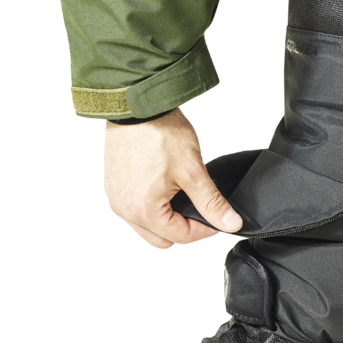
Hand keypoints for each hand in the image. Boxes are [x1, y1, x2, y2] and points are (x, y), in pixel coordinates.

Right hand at [102, 108, 242, 248]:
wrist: (135, 103)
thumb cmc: (160, 132)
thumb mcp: (193, 171)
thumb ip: (212, 203)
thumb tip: (230, 223)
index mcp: (143, 210)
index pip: (182, 237)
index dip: (205, 230)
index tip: (217, 219)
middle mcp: (124, 209)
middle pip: (162, 239)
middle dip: (184, 229)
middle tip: (200, 208)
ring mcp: (115, 199)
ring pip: (148, 228)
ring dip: (167, 219)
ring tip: (181, 195)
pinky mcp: (112, 187)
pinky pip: (135, 210)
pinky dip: (152, 207)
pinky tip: (164, 189)